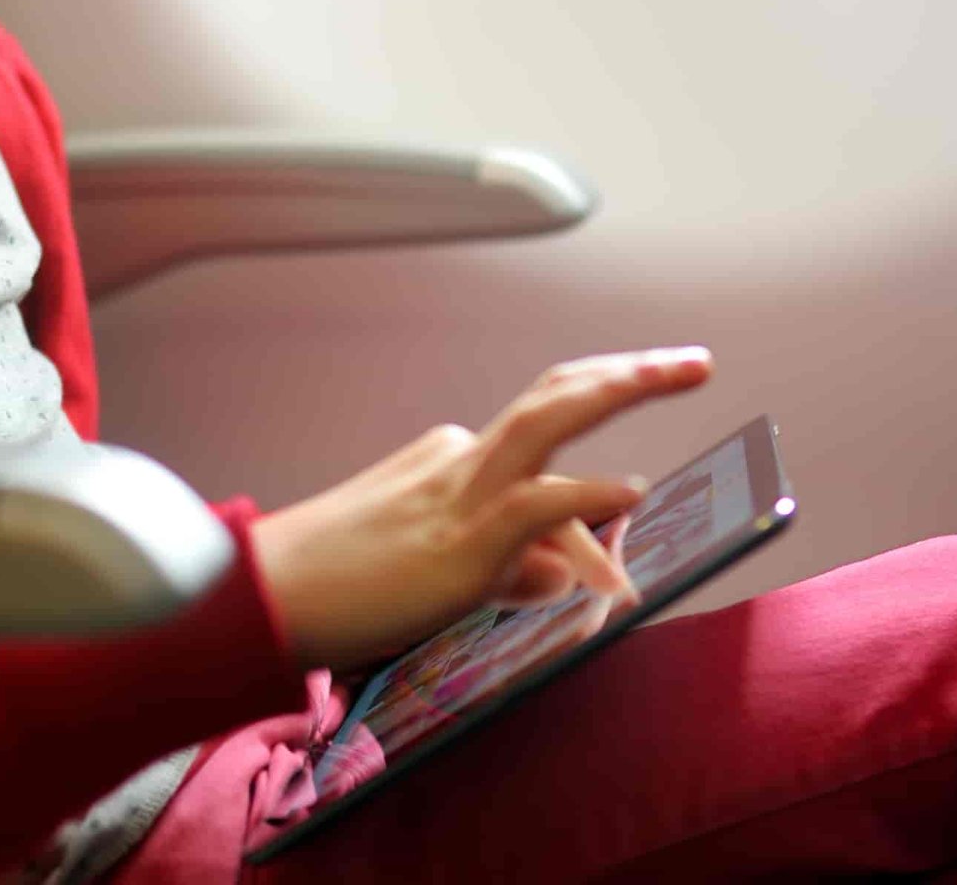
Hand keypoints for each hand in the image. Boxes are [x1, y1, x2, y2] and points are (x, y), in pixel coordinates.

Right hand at [245, 347, 713, 669]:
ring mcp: (462, 493)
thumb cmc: (339, 589)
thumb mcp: (438, 573)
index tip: (632, 499)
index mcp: (450, 459)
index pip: (542, 447)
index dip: (595, 482)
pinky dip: (590, 495)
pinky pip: (538, 505)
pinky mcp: (462, 541)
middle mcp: (461, 459)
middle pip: (557, 394)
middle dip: (628, 371)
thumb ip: (508, 567)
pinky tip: (631, 489)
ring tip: (683, 369)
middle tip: (691, 361)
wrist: (265, 594)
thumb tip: (570, 576)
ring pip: (553, 419)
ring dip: (624, 387)